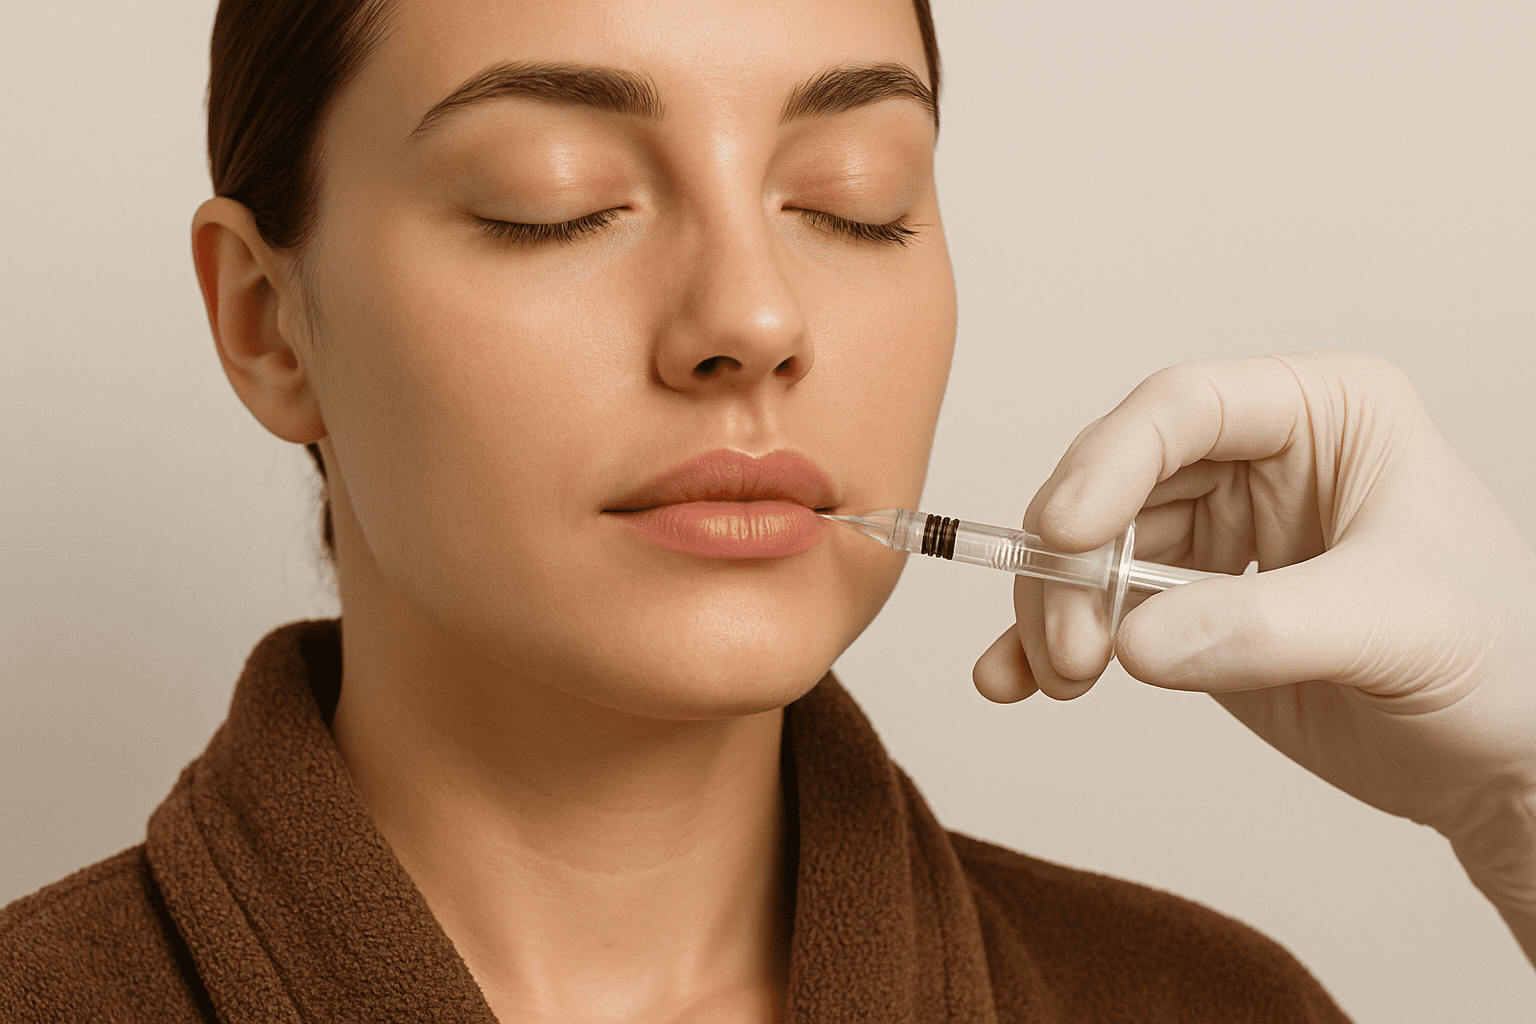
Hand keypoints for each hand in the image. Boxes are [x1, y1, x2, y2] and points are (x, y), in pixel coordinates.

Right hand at [972, 351, 1535, 957]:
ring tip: (1059, 680)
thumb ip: (1264, 627)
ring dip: (1055, 612)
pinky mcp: (1188, 610)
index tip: (1062, 534)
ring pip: (1090, 550)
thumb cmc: (1502, 661)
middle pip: (1115, 482)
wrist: (1510, 764)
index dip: (1108, 462)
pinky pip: (1097, 612)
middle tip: (1070, 649)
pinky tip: (1016, 680)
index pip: (1183, 407)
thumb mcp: (1398, 624)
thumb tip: (1132, 644)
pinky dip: (1047, 646)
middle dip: (1073, 564)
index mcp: (1323, 415)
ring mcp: (1217, 538)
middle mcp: (1258, 462)